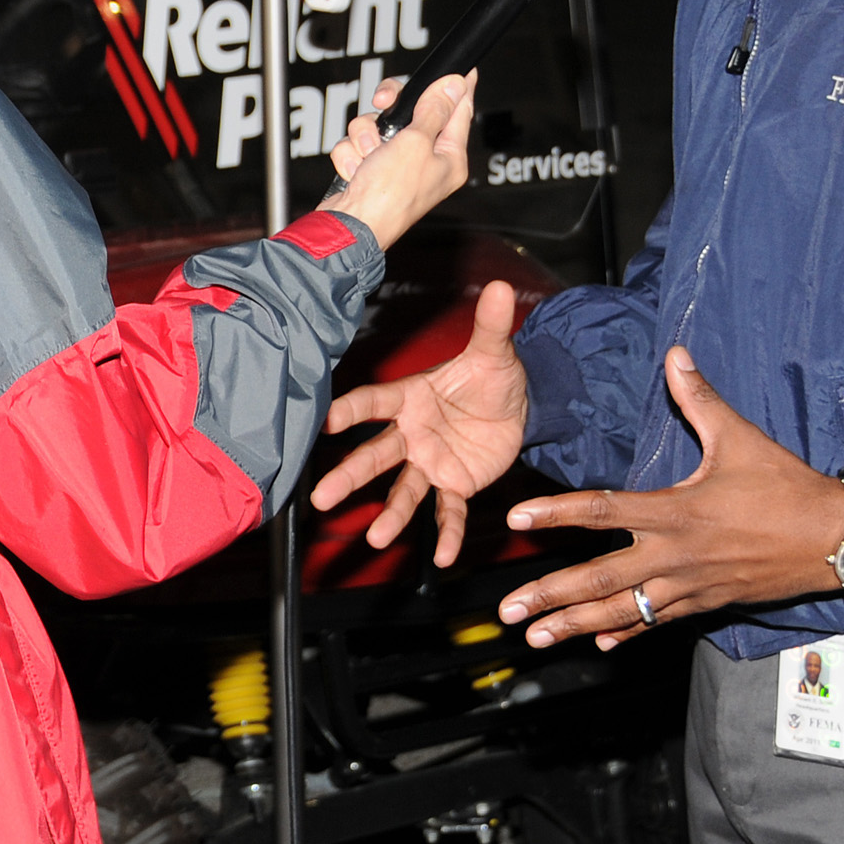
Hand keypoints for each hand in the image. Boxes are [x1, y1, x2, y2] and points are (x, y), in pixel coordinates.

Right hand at [310, 281, 528, 567]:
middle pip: (374, 455)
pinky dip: (445, 533)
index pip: (374, 403)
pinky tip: (442, 556)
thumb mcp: (494, 352)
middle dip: (348, 476)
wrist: (523, 407)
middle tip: (320, 496)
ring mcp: (430, 462)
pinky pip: (447, 510)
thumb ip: (492, 325)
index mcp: (411, 397)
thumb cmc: (493, 376)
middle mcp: (412, 433)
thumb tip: (502, 287)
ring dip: (390, 515)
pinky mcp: (455, 483)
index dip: (349, 412)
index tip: (324, 422)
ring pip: (403, 490)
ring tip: (375, 538)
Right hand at [317, 70, 476, 251]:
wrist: (351, 224)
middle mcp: (424, 161)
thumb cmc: (389, 194)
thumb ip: (433, 110)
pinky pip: (358, 145)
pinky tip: (356, 171)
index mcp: (448, 157)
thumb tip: (454, 86)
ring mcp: (396, 167)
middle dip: (390, 112)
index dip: (459, 88)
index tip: (466, 70)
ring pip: (377, 127)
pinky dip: (352, 155)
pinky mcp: (369, 171)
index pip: (459, 113)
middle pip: (412, 113)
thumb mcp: (416, 142)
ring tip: (368, 157)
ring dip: (365, 137)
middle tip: (384, 102)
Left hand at [495, 347, 843, 650]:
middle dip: (550, 595)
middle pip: (600, 578)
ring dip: (575, 624)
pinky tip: (600, 642)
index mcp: (677, 512)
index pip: (603, 511)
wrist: (837, 539)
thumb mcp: (741, 438)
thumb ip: (699, 398)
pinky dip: (627, 631)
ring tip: (535, 637)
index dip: (557, 513)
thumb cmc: (788, 488)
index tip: (517, 518)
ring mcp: (689, 586)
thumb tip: (674, 354)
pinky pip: (657, 621)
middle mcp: (675, 555)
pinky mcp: (707, 603)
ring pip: (622, 610)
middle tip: (508, 610)